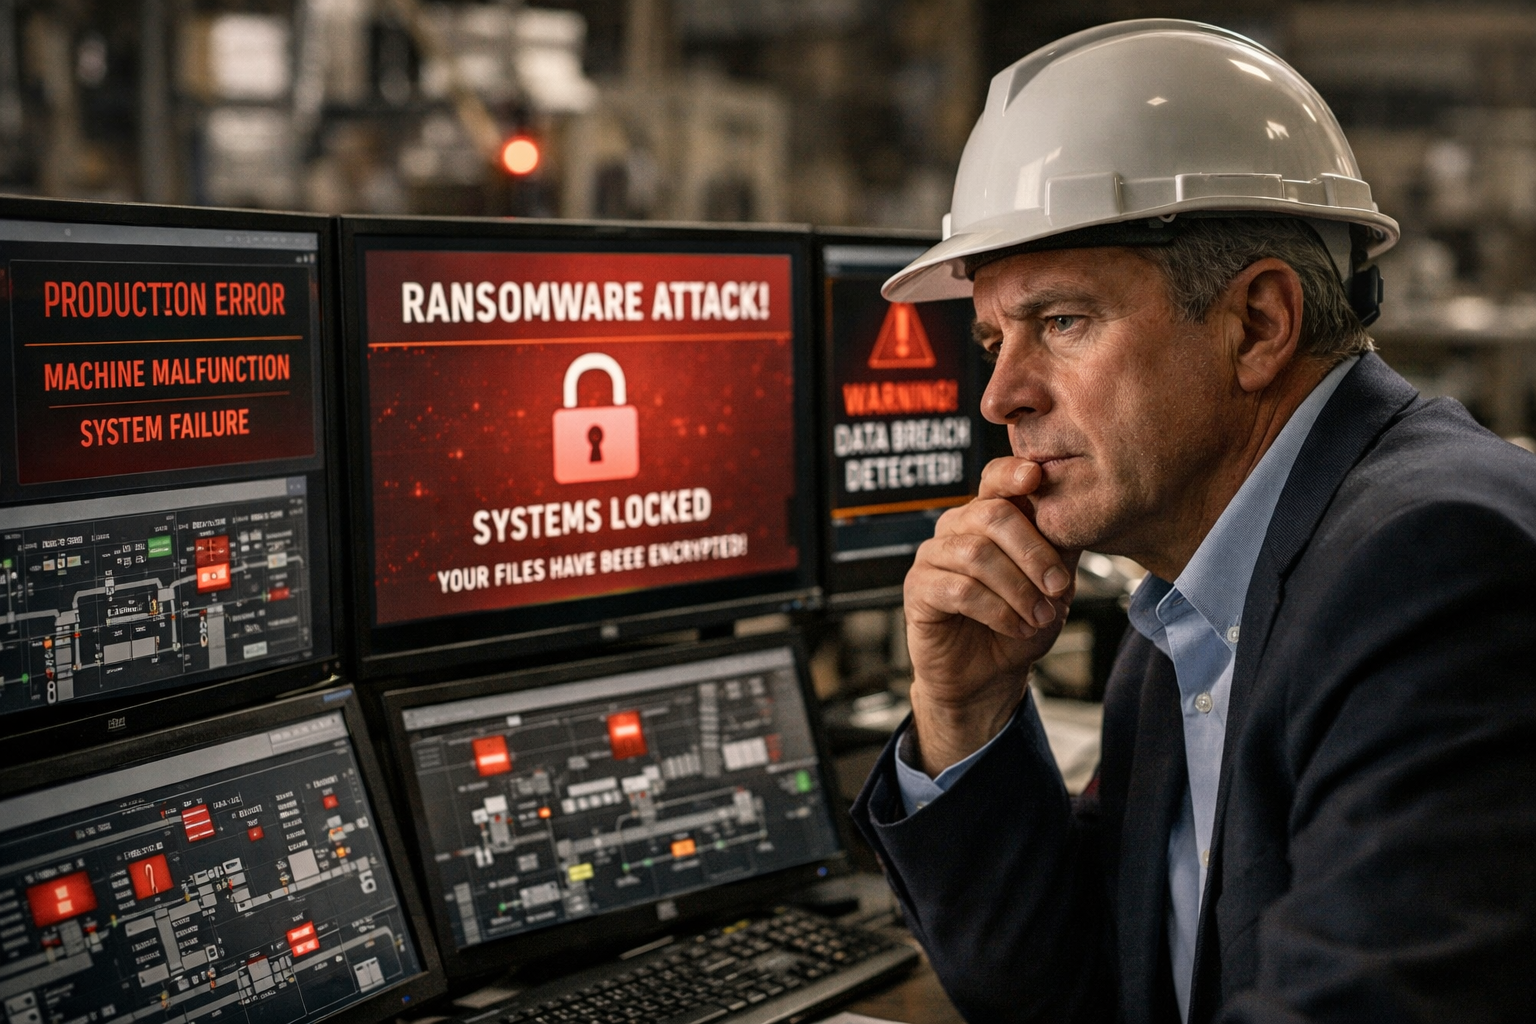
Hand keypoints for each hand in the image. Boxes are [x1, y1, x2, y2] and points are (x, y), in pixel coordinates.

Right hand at [903, 457, 1078, 774]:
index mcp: (988, 515)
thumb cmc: (1020, 622)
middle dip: (1033, 553)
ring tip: (1040, 616)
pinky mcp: (918, 589)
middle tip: (1059, 588)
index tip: (1036, 477)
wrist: (991, 674)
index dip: (1012, 473)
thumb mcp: (1052, 584)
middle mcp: (956, 527)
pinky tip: (1017, 627)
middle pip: (991, 515)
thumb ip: (1060, 549)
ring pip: (976, 554)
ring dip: (1018, 590)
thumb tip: (1075, 516)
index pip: (995, 479)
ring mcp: (932, 556)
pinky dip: (997, 611)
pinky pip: (959, 589)